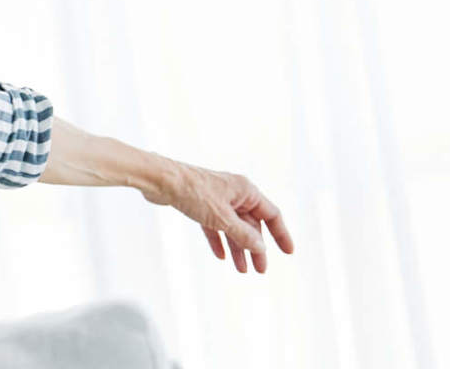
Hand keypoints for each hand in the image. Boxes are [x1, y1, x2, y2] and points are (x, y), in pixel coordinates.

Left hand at [149, 161, 295, 272]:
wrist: (160, 180)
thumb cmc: (193, 192)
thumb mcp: (222, 218)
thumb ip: (243, 234)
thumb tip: (261, 248)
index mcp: (246, 191)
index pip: (271, 215)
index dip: (281, 234)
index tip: (288, 253)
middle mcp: (235, 194)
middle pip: (252, 225)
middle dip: (256, 248)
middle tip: (260, 270)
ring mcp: (217, 200)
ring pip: (233, 228)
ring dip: (237, 248)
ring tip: (241, 270)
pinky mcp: (200, 205)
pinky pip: (215, 226)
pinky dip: (218, 240)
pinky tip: (220, 256)